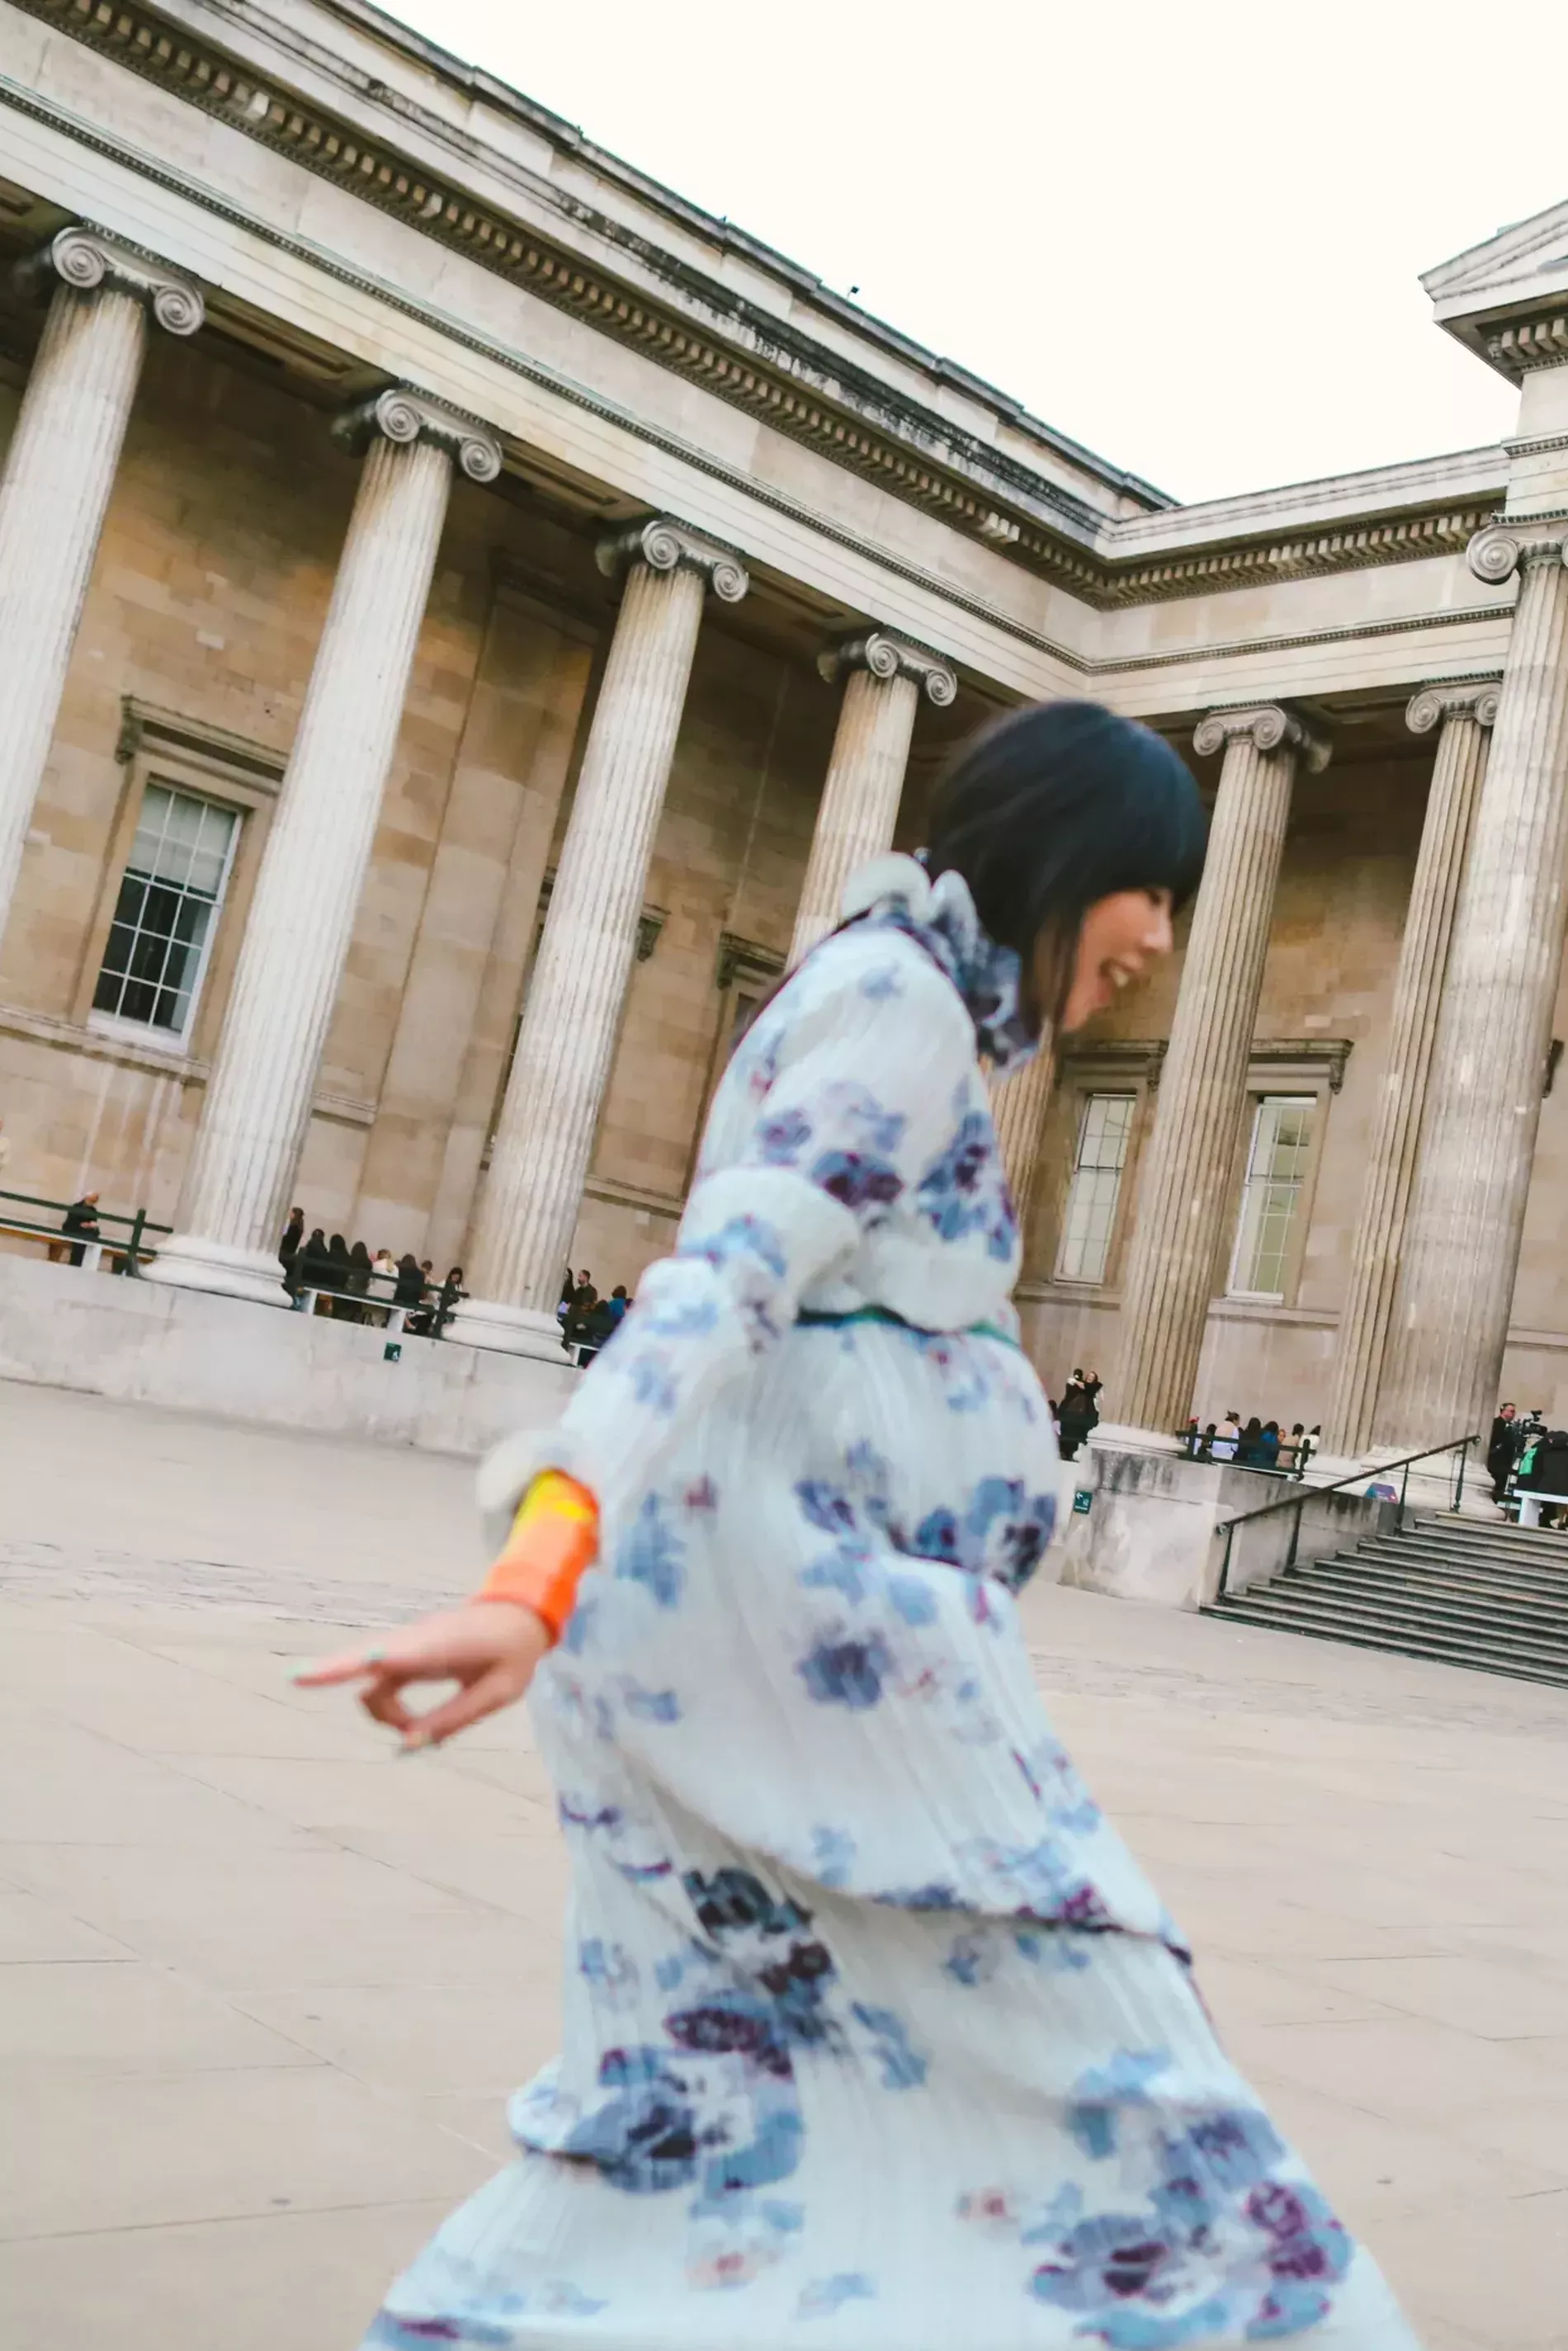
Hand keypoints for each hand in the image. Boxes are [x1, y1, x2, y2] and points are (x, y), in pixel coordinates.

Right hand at [294, 1601, 550, 1750]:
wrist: (520, 1615)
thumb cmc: (512, 1655)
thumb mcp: (497, 1694)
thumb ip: (454, 1718)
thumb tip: (408, 1745)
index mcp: (445, 1646)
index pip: (405, 1651)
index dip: (382, 1656)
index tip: (365, 1656)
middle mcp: (418, 1641)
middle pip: (366, 1657)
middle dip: (331, 1669)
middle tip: (293, 1678)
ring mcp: (409, 1644)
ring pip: (369, 1676)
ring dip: (381, 1711)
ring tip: (413, 1733)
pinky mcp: (407, 1651)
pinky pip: (382, 1680)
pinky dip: (386, 1705)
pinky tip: (406, 1724)